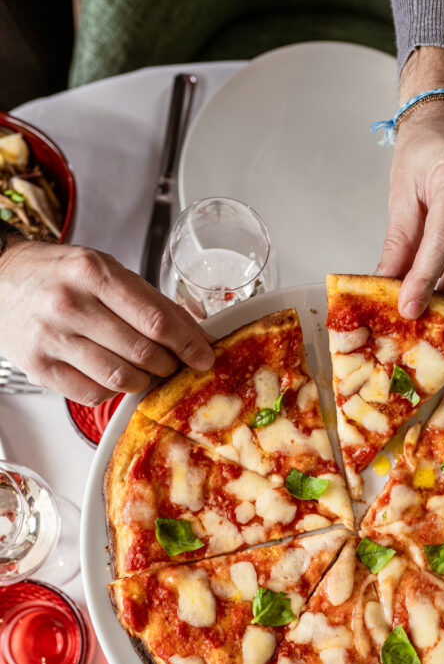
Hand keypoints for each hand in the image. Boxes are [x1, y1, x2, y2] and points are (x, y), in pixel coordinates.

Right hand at [0, 237, 214, 403]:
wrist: (0, 279)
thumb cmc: (58, 275)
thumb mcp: (105, 269)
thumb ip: (150, 301)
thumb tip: (194, 333)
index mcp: (93, 273)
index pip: (156, 320)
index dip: (188, 344)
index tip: (203, 357)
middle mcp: (69, 304)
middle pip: (142, 353)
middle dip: (168, 364)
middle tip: (172, 364)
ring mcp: (52, 338)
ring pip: (120, 379)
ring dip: (144, 381)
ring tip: (145, 371)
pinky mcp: (40, 368)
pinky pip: (93, 394)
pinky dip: (112, 391)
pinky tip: (112, 376)